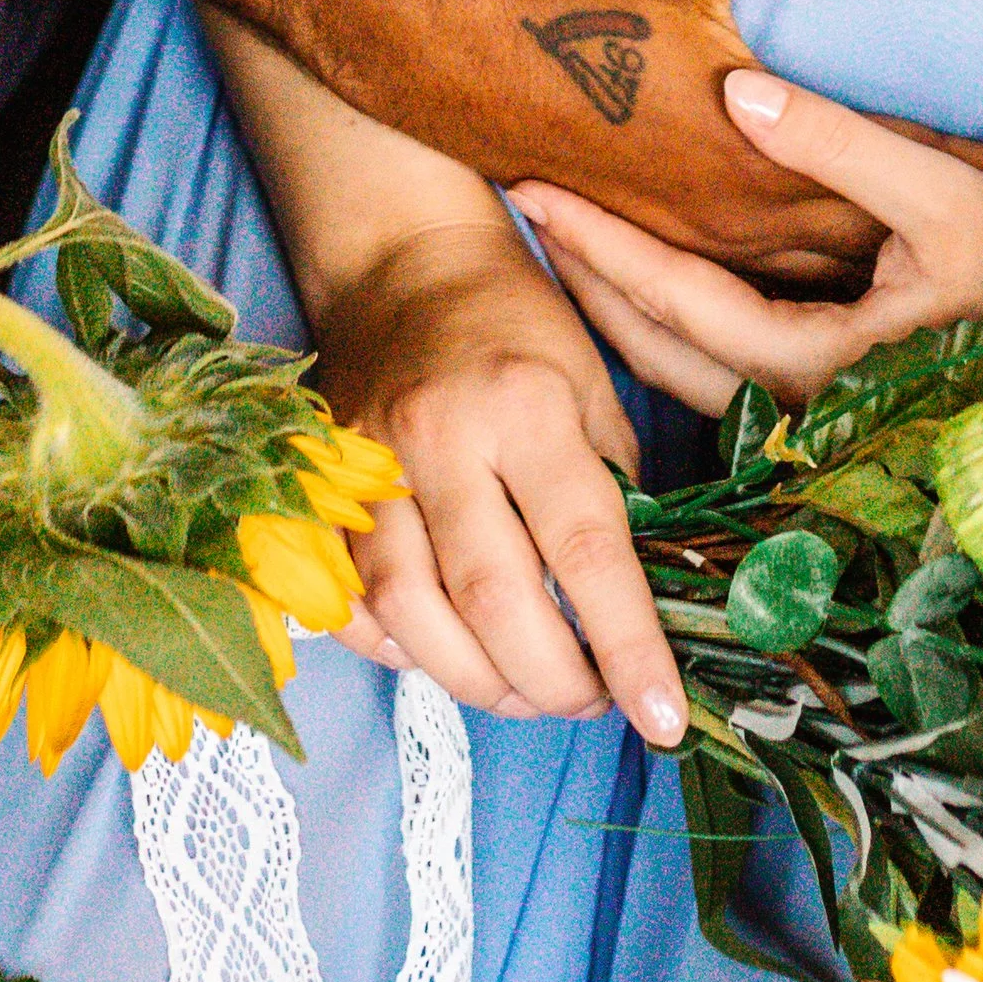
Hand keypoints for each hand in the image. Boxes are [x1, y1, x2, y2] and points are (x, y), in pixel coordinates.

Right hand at [310, 219, 685, 745]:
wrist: (401, 263)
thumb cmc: (517, 325)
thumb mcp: (594, 388)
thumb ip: (615, 495)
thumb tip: (639, 607)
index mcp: (528, 404)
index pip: (587, 549)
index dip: (629, 646)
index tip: (662, 718)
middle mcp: (442, 436)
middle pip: (493, 599)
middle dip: (552, 680)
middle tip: (591, 702)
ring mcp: (368, 463)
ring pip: (410, 612)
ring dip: (476, 681)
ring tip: (526, 691)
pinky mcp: (320, 486)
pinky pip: (348, 599)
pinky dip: (398, 651)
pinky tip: (447, 658)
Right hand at [359, 0, 982, 281]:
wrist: (424, 39)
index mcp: (754, 149)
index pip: (905, 174)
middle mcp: (727, 209)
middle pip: (872, 245)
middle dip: (963, 248)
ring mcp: (683, 225)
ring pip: (812, 278)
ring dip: (894, 281)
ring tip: (980, 292)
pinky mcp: (645, 224)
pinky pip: (747, 277)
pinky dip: (810, 284)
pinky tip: (836, 292)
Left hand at [512, 70, 982, 412]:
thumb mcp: (948, 198)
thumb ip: (839, 143)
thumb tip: (738, 88)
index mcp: (817, 367)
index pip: (673, 303)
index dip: (598, 245)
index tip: (532, 190)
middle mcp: (805, 404)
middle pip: (656, 344)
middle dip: (586, 274)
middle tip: (521, 203)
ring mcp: (822, 405)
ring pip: (687, 359)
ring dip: (625, 296)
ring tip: (565, 231)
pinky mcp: (842, 389)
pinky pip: (730, 357)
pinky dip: (680, 312)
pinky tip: (649, 270)